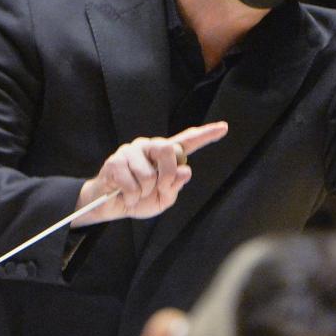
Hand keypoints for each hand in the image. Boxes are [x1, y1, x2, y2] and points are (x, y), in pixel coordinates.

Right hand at [71, 121, 228, 226]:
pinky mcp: (115, 161)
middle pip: (168, 150)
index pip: (186, 142)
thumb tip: (184, 170)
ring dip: (144, 192)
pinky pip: (131, 184)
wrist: (111, 207)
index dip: (205, 135)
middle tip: (159, 189)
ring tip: (137, 193)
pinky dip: (132, 196)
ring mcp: (130, 151)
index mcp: (164, 155)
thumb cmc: (140, 199)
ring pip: (148, 174)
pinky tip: (126, 195)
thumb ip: (174, 186)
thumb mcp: (163, 199)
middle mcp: (148, 146)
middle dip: (166, 175)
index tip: (224, 128)